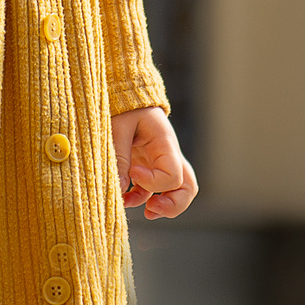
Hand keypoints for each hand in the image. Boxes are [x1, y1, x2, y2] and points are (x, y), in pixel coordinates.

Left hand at [109, 105, 196, 219]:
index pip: (172, 174)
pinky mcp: (145, 166)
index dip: (153, 181)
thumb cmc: (121, 105)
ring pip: (174, 192)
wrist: (120, 92)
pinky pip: (152, 190)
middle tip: (152, 210)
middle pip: (187, 187)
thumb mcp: (117, 125)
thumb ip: (119, 156)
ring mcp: (158, 162)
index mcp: (165, 142)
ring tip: (145, 212)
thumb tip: (121, 189)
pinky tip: (126, 201)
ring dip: (162, 206)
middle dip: (174, 205)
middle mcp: (167, 155)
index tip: (132, 172)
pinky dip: (142, 200)